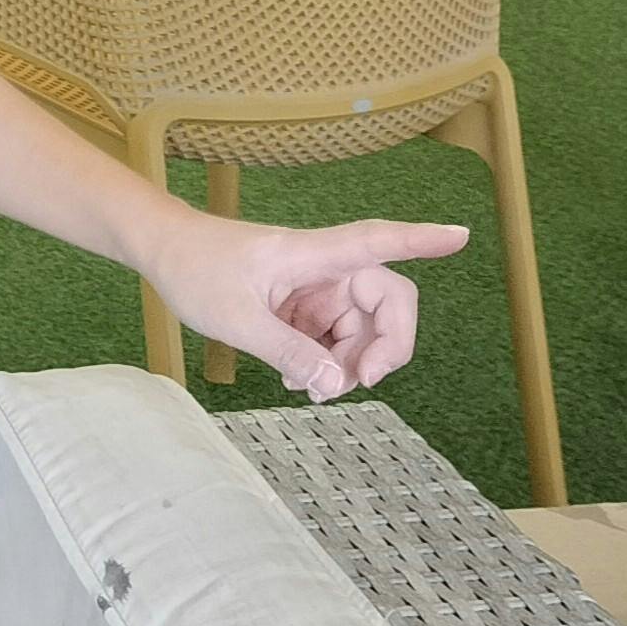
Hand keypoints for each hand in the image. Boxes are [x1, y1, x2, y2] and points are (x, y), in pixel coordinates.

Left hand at [138, 210, 465, 400]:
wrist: (164, 254)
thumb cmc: (196, 269)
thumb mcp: (235, 319)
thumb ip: (287, 353)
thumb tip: (337, 386)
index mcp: (315, 254)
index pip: (380, 241)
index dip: (424, 240)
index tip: (462, 235)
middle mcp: (327, 269)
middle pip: (388, 304)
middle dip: (385, 348)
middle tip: (358, 384)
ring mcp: (318, 290)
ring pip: (364, 330)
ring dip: (352, 364)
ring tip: (316, 390)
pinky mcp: (305, 308)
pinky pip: (337, 340)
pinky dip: (330, 364)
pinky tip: (304, 381)